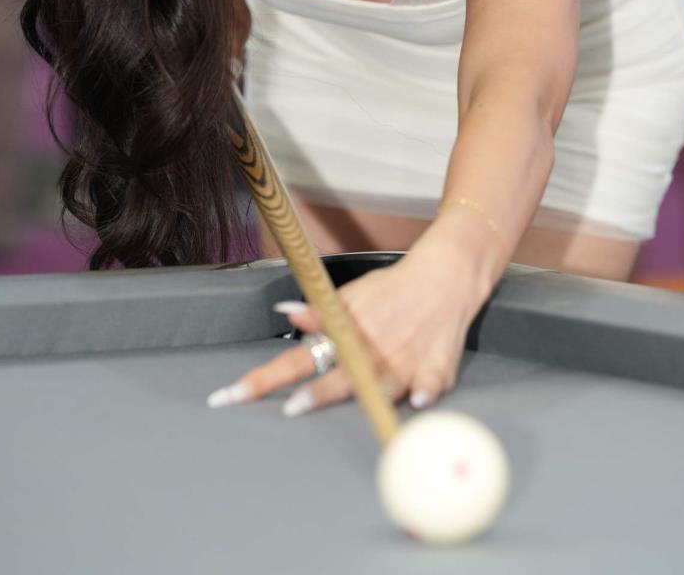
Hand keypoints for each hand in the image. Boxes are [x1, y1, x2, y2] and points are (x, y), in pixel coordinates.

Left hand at [207, 244, 489, 416]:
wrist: (444, 277)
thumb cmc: (393, 291)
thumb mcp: (353, 297)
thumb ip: (322, 312)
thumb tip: (286, 313)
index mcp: (347, 334)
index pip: (300, 358)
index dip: (270, 377)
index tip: (239, 392)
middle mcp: (371, 350)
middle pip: (334, 377)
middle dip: (309, 393)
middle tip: (283, 408)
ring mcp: (404, 360)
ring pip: (377, 384)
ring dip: (358, 394)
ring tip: (321, 405)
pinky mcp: (435, 368)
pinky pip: (430, 385)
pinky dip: (426, 391)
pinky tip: (420, 400)